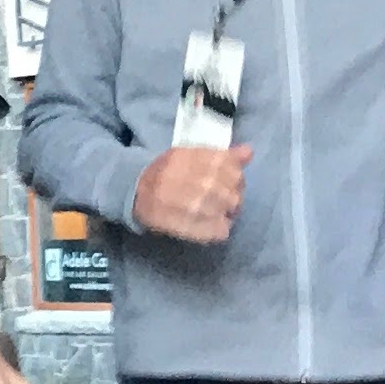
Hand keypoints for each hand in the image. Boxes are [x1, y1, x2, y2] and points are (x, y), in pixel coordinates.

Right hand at [131, 144, 249, 243]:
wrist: (135, 191)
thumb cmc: (165, 170)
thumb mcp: (190, 154)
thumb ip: (222, 155)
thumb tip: (249, 152)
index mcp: (208, 161)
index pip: (236, 172)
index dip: (231, 177)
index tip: (221, 181)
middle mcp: (209, 183)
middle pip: (237, 193)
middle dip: (228, 196)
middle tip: (212, 197)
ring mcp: (204, 208)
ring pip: (232, 211)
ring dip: (223, 211)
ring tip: (207, 210)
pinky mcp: (199, 229)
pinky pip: (222, 231)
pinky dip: (217, 229)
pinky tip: (205, 223)